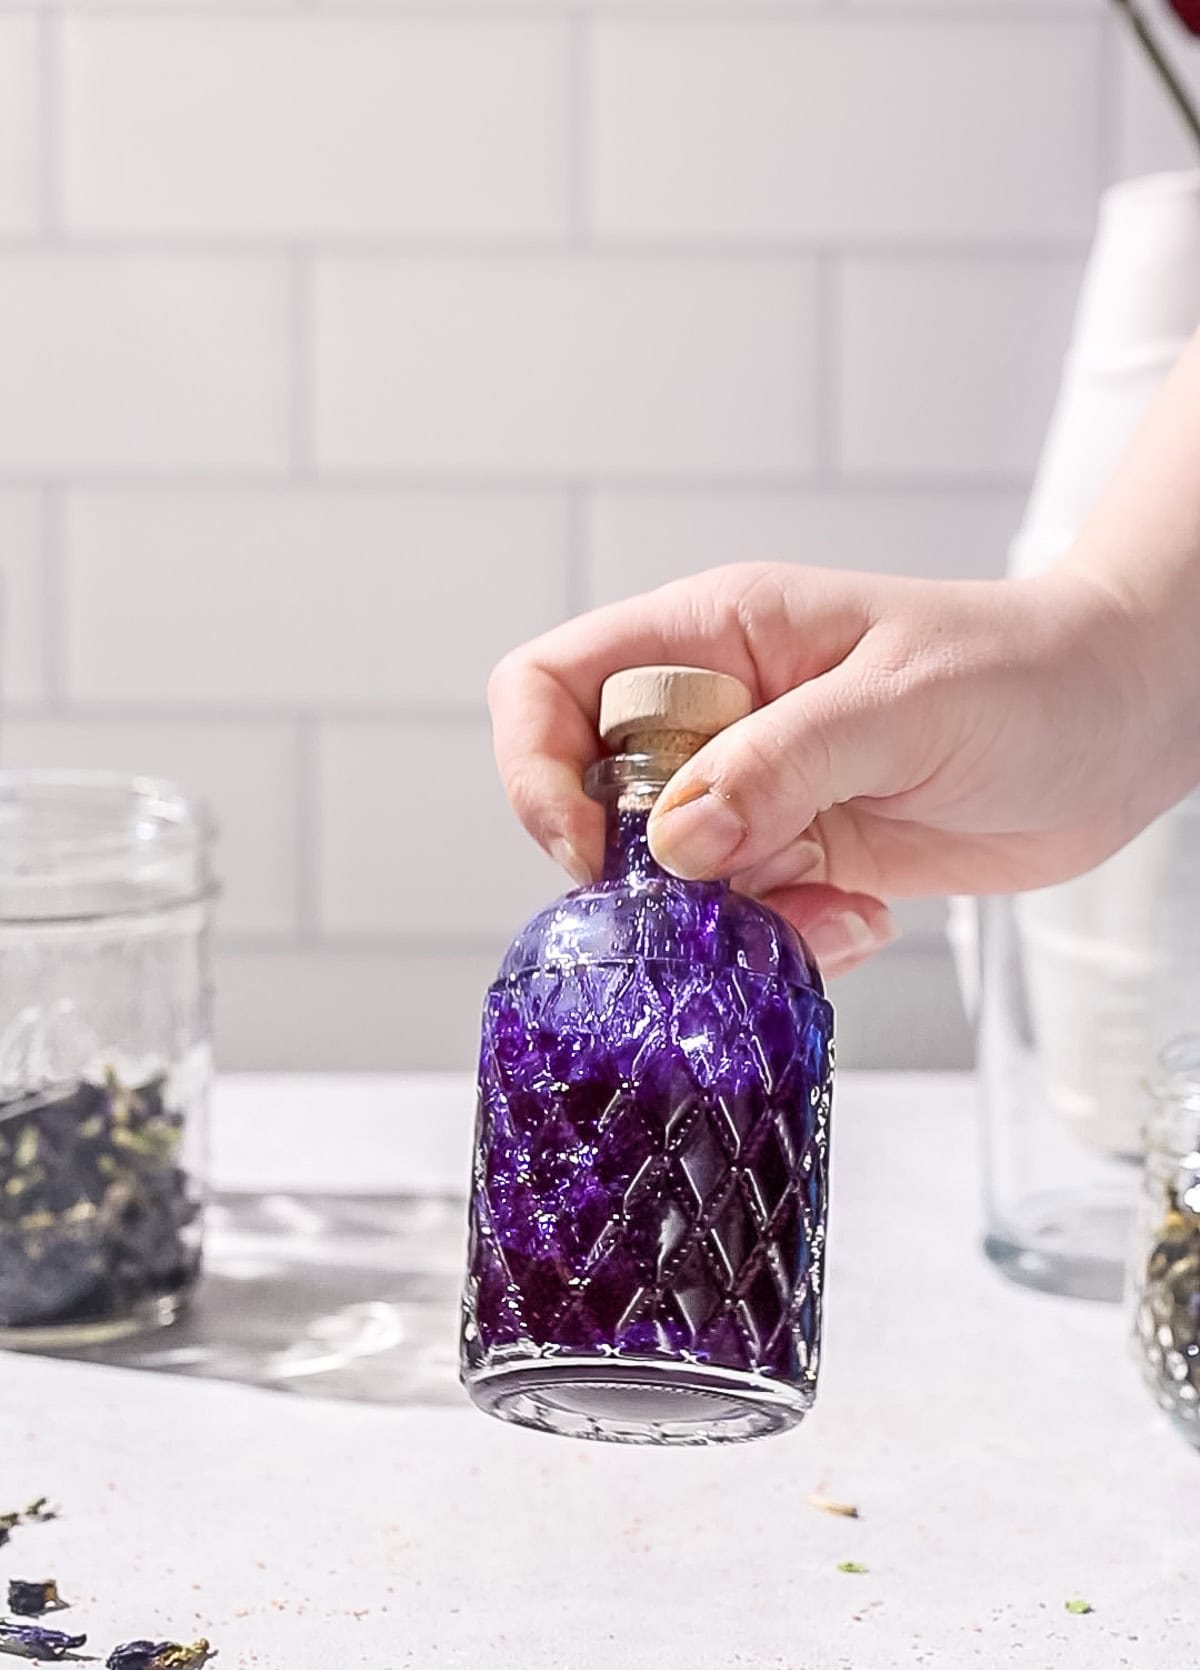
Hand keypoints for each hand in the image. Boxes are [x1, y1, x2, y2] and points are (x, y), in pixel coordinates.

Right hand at [488, 561, 1167, 974]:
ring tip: (828, 908)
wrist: (1124, 724)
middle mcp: (718, 715)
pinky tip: (861, 918)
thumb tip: (675, 838)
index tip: (597, 849)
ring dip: (728, 923)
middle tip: (734, 896)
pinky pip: (741, 921)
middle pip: (594, 804)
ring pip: (668, 884)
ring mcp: (756, 791)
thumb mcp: (902, 706)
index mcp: (716, 637)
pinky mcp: (799, 855)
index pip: (551, 684)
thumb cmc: (1030, 672)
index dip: (541, 770)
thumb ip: (783, 764)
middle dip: (648, 876)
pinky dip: (784, 942)